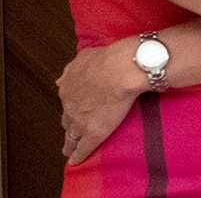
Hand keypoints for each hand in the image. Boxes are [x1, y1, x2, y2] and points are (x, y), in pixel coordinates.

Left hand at [57, 40, 145, 164]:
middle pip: (67, 119)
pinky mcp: (93, 133)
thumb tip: (62, 78)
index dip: (71, 107)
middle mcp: (70, 105)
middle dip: (70, 124)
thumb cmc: (107, 59)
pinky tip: (75, 161)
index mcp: (68, 87)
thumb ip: (72, 69)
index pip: (67, 101)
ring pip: (71, 136)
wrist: (120, 70)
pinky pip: (83, 148)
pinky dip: (78, 155)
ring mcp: (80, 120)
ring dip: (70, 142)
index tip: (73, 111)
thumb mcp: (84, 57)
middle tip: (72, 130)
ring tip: (69, 149)